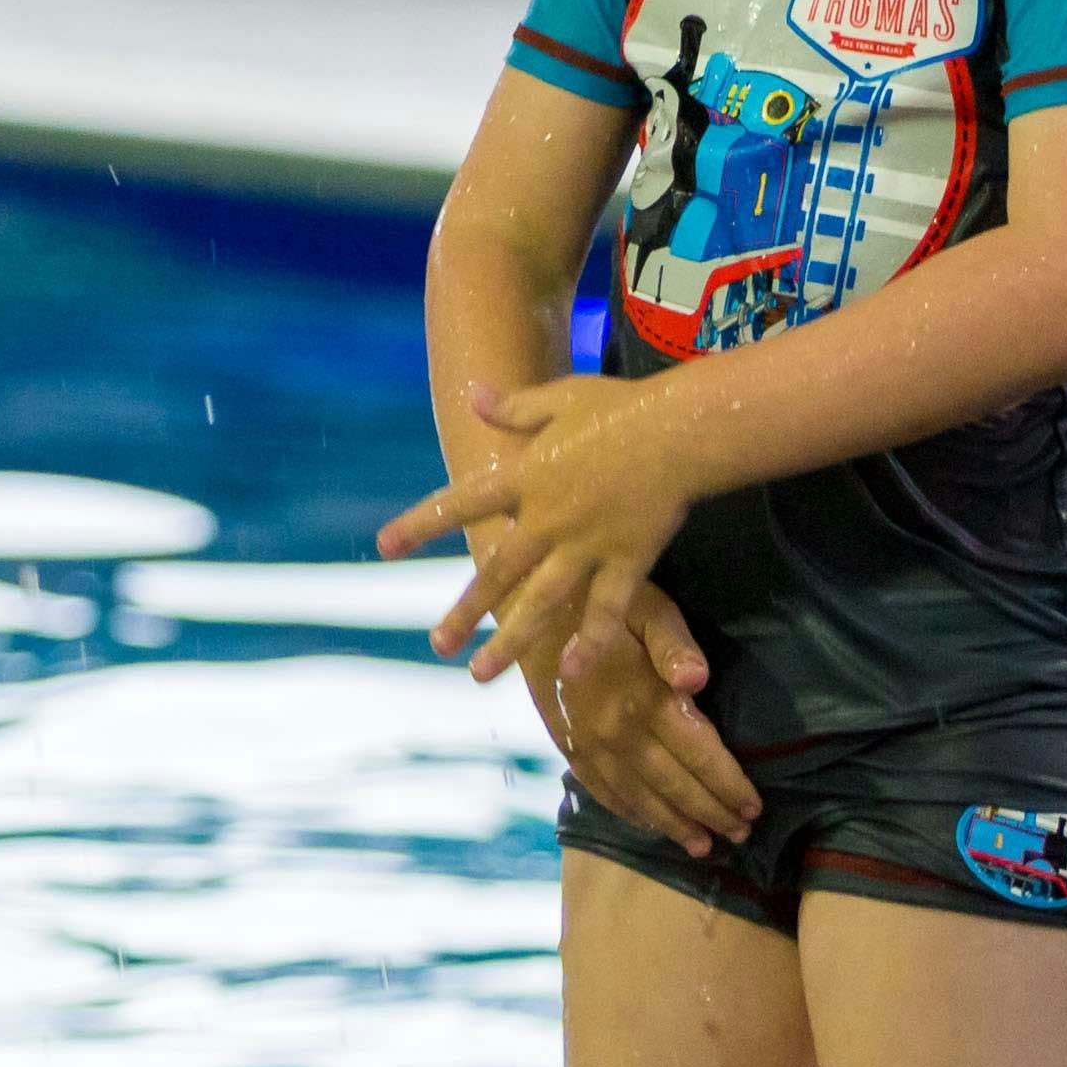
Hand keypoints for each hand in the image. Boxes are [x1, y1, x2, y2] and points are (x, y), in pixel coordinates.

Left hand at [376, 372, 701, 685]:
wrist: (681, 429)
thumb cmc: (621, 408)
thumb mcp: (559, 397)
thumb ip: (514, 407)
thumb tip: (472, 393)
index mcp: (525, 477)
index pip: (459, 504)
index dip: (420, 525)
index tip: (385, 547)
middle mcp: (547, 519)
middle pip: (497, 572)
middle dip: (465, 611)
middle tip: (438, 645)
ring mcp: (586, 545)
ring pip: (541, 603)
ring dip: (511, 641)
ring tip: (480, 673)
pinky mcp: (627, 561)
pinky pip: (606, 610)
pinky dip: (591, 642)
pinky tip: (572, 671)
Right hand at [532, 582, 756, 859]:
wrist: (527, 609)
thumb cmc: (601, 601)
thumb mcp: (646, 606)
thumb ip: (674, 644)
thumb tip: (697, 682)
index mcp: (643, 699)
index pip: (698, 754)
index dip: (729, 784)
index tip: (755, 807)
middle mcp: (616, 732)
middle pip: (674, 784)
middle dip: (710, 812)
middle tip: (740, 834)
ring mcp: (588, 744)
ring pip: (638, 797)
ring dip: (672, 824)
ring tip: (701, 846)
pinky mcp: (567, 746)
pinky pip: (601, 790)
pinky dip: (628, 812)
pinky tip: (647, 825)